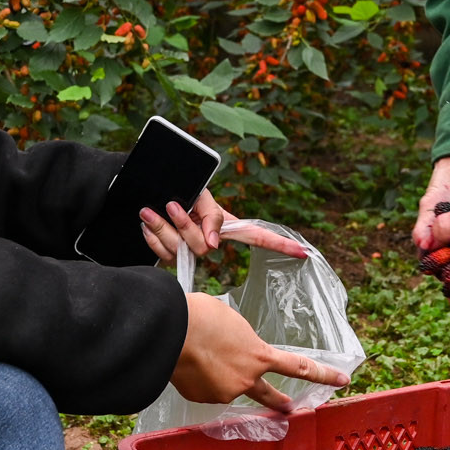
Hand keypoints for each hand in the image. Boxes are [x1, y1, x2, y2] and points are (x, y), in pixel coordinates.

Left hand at [139, 189, 308, 263]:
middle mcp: (210, 241)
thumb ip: (212, 217)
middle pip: (203, 247)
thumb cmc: (181, 192)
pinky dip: (152, 236)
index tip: (302, 252)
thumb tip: (214, 246)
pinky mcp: (172, 257)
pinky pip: (162, 253)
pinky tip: (146, 223)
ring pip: (180, 250)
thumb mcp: (201, 196)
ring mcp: (191, 251)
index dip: (280, 244)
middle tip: (170, 205)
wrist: (149, 194)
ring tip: (149, 211)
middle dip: (184, 226)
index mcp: (225, 225)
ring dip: (162, 228)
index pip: (258, 236)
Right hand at [171, 291, 350, 411]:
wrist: (170, 331)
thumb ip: (241, 342)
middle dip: (280, 402)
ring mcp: (222, 393)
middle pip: (268, 396)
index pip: (299, 367)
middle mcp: (245, 380)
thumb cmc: (202, 316)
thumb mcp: (233, 323)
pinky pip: (203, 388)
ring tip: (197, 350)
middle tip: (289, 408)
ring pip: (224, 384)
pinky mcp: (200, 399)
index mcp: (259, 355)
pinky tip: (186, 361)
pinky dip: (198, 377)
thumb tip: (231, 355)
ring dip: (216, 372)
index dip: (323, 374)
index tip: (343, 379)